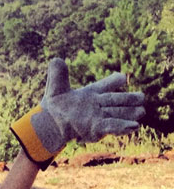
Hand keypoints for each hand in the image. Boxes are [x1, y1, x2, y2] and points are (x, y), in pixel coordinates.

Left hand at [12, 58, 144, 166]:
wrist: (48, 126)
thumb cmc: (54, 108)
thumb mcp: (55, 89)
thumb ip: (58, 75)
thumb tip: (56, 60)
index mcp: (91, 93)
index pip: (106, 84)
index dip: (114, 81)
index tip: (123, 78)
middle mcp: (98, 105)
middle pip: (117, 100)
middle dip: (129, 99)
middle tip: (141, 97)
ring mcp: (98, 117)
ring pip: (118, 113)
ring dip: (129, 113)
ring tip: (141, 111)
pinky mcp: (95, 129)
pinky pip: (111, 126)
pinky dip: (121, 126)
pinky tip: (133, 127)